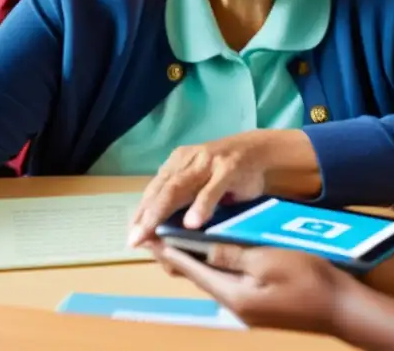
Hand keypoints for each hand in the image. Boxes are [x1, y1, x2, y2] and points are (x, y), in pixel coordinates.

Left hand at [128, 129, 320, 246]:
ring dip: (164, 212)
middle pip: (162, 190)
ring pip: (179, 188)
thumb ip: (182, 202)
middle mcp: (188, 160)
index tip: (132, 237)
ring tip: (153, 234)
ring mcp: (208, 162)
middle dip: (146, 216)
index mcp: (177, 164)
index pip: (154, 191)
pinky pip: (211, 189)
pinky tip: (192, 223)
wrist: (261, 153)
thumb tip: (157, 232)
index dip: (141, 214)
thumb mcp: (200, 185)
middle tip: (136, 239)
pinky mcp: (228, 168)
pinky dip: (201, 206)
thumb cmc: (227, 175)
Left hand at [148, 242, 356, 334]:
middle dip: (181, 257)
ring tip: (185, 241)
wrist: (342, 309)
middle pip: (200, 278)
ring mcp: (249, 309)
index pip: (191, 270)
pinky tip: (222, 255)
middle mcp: (235, 306)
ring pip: (216, 280)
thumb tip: (204, 249)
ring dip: (200, 262)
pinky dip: (220, 267)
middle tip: (162, 235)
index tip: (150, 237)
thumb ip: (234, 255)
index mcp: (232, 295)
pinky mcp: (262, 306)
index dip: (170, 252)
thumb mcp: (269, 260)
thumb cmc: (309, 281)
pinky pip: (232, 283)